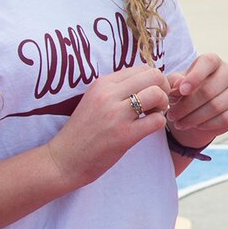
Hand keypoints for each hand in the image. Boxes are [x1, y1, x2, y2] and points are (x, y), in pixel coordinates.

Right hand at [44, 65, 172, 187]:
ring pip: (157, 94)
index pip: (142, 69)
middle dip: (163, 89)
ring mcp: (116, 114)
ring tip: (154, 115)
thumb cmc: (83, 132)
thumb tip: (148, 82)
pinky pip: (157, 120)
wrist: (63, 160)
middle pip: (153, 76)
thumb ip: (117, 90)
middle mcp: (108, 94)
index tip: (151, 95)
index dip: (154, 81)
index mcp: (102, 84)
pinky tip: (149, 129)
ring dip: (163, 104)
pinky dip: (160, 123)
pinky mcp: (124, 135)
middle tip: (158, 104)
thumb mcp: (95, 101)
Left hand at [164, 54, 227, 147]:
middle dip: (186, 106)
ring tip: (179, 123)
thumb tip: (179, 84)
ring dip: (194, 118)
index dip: (194, 77)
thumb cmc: (187, 90)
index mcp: (213, 61)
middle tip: (172, 116)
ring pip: (216, 107)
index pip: (207, 63)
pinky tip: (196, 125)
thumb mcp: (176, 84)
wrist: (202, 106)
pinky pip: (225, 118)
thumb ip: (174, 82)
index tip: (181, 91)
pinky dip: (207, 124)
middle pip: (208, 90)